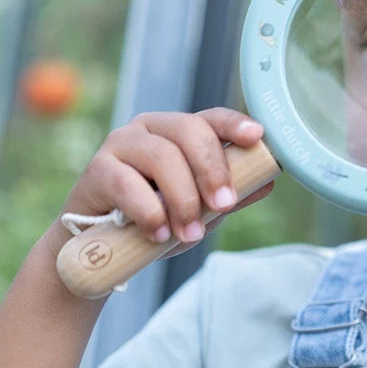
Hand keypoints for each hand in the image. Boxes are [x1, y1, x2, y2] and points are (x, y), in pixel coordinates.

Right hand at [59, 109, 273, 246]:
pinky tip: (158, 233)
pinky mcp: (97, 170)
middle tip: (224, 205)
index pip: (210, 118)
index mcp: (178, 132)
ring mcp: (121, 145)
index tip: (256, 136)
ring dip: (183, 199)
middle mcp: (150, 130)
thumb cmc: (154, 220)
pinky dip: (149, 211)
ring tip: (189, 233)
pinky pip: (128, 184)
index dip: (234, 124)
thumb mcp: (199, 210)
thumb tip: (269, 181)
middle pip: (189, 131)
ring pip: (162, 156)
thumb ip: (229, 195)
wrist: (100, 249)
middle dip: (212, 170)